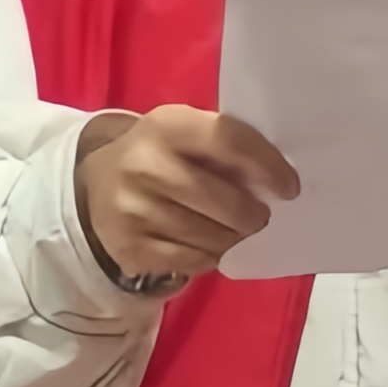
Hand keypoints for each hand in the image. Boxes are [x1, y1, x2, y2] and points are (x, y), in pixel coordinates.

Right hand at [75, 106, 299, 298]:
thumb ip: (225, 147)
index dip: (267, 166)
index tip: (290, 188)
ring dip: (234, 239)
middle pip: (223, 202)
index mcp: (167, 125)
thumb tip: (276, 183)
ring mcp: (133, 210)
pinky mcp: (129, 248)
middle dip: (253, 215)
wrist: (97, 182)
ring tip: (238, 232)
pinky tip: (211, 246)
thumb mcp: (186, 133)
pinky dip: (210, 257)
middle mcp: (145, 165)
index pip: (230, 141)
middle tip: (262, 218)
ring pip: (210, 237)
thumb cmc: (162, 154)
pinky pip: (190, 261)